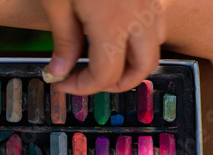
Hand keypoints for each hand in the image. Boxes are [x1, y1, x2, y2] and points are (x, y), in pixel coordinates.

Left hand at [42, 0, 166, 94]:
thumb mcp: (56, 1)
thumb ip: (63, 40)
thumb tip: (59, 73)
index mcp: (114, 22)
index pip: (105, 75)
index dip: (81, 87)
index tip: (61, 84)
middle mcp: (140, 16)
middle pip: (143, 68)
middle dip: (117, 83)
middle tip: (88, 80)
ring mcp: (150, 1)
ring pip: (155, 45)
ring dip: (133, 61)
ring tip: (103, 58)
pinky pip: (155, 22)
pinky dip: (140, 37)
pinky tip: (116, 31)